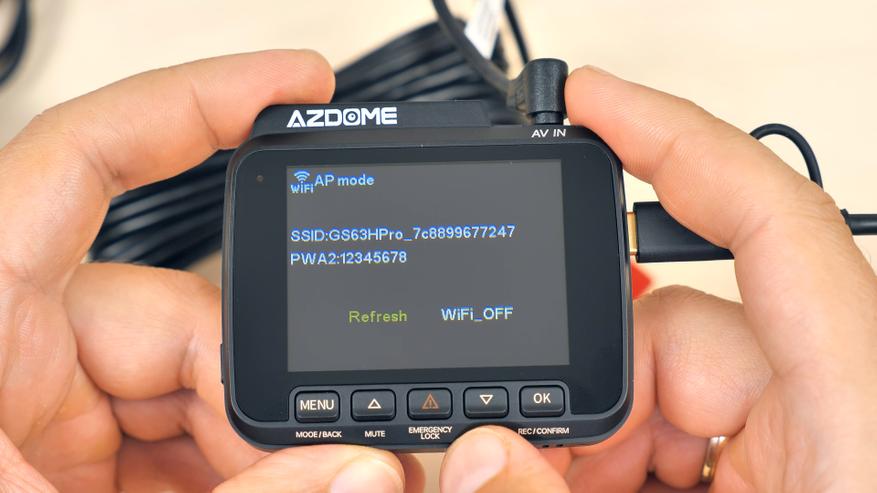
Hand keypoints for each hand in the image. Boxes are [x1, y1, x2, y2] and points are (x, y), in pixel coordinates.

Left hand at [0, 51, 421, 491]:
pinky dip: (234, 475)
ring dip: (258, 450)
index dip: (196, 106)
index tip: (296, 86)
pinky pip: (180, 444)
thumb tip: (354, 473)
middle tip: (323, 459)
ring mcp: (48, 417)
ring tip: (302, 488)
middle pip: (181, 315)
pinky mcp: (75, 468)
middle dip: (262, 390)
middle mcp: (13, 354)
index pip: (83, 162)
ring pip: (197, 391)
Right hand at [439, 67, 876, 491]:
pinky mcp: (775, 463)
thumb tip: (476, 460)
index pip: (770, 220)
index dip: (673, 140)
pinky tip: (597, 490)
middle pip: (680, 322)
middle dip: (589, 387)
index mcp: (854, 409)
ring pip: (668, 380)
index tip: (590, 102)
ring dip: (597, 437)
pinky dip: (626, 456)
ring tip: (562, 487)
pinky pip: (686, 423)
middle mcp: (829, 403)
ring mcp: (800, 433)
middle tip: (538, 458)